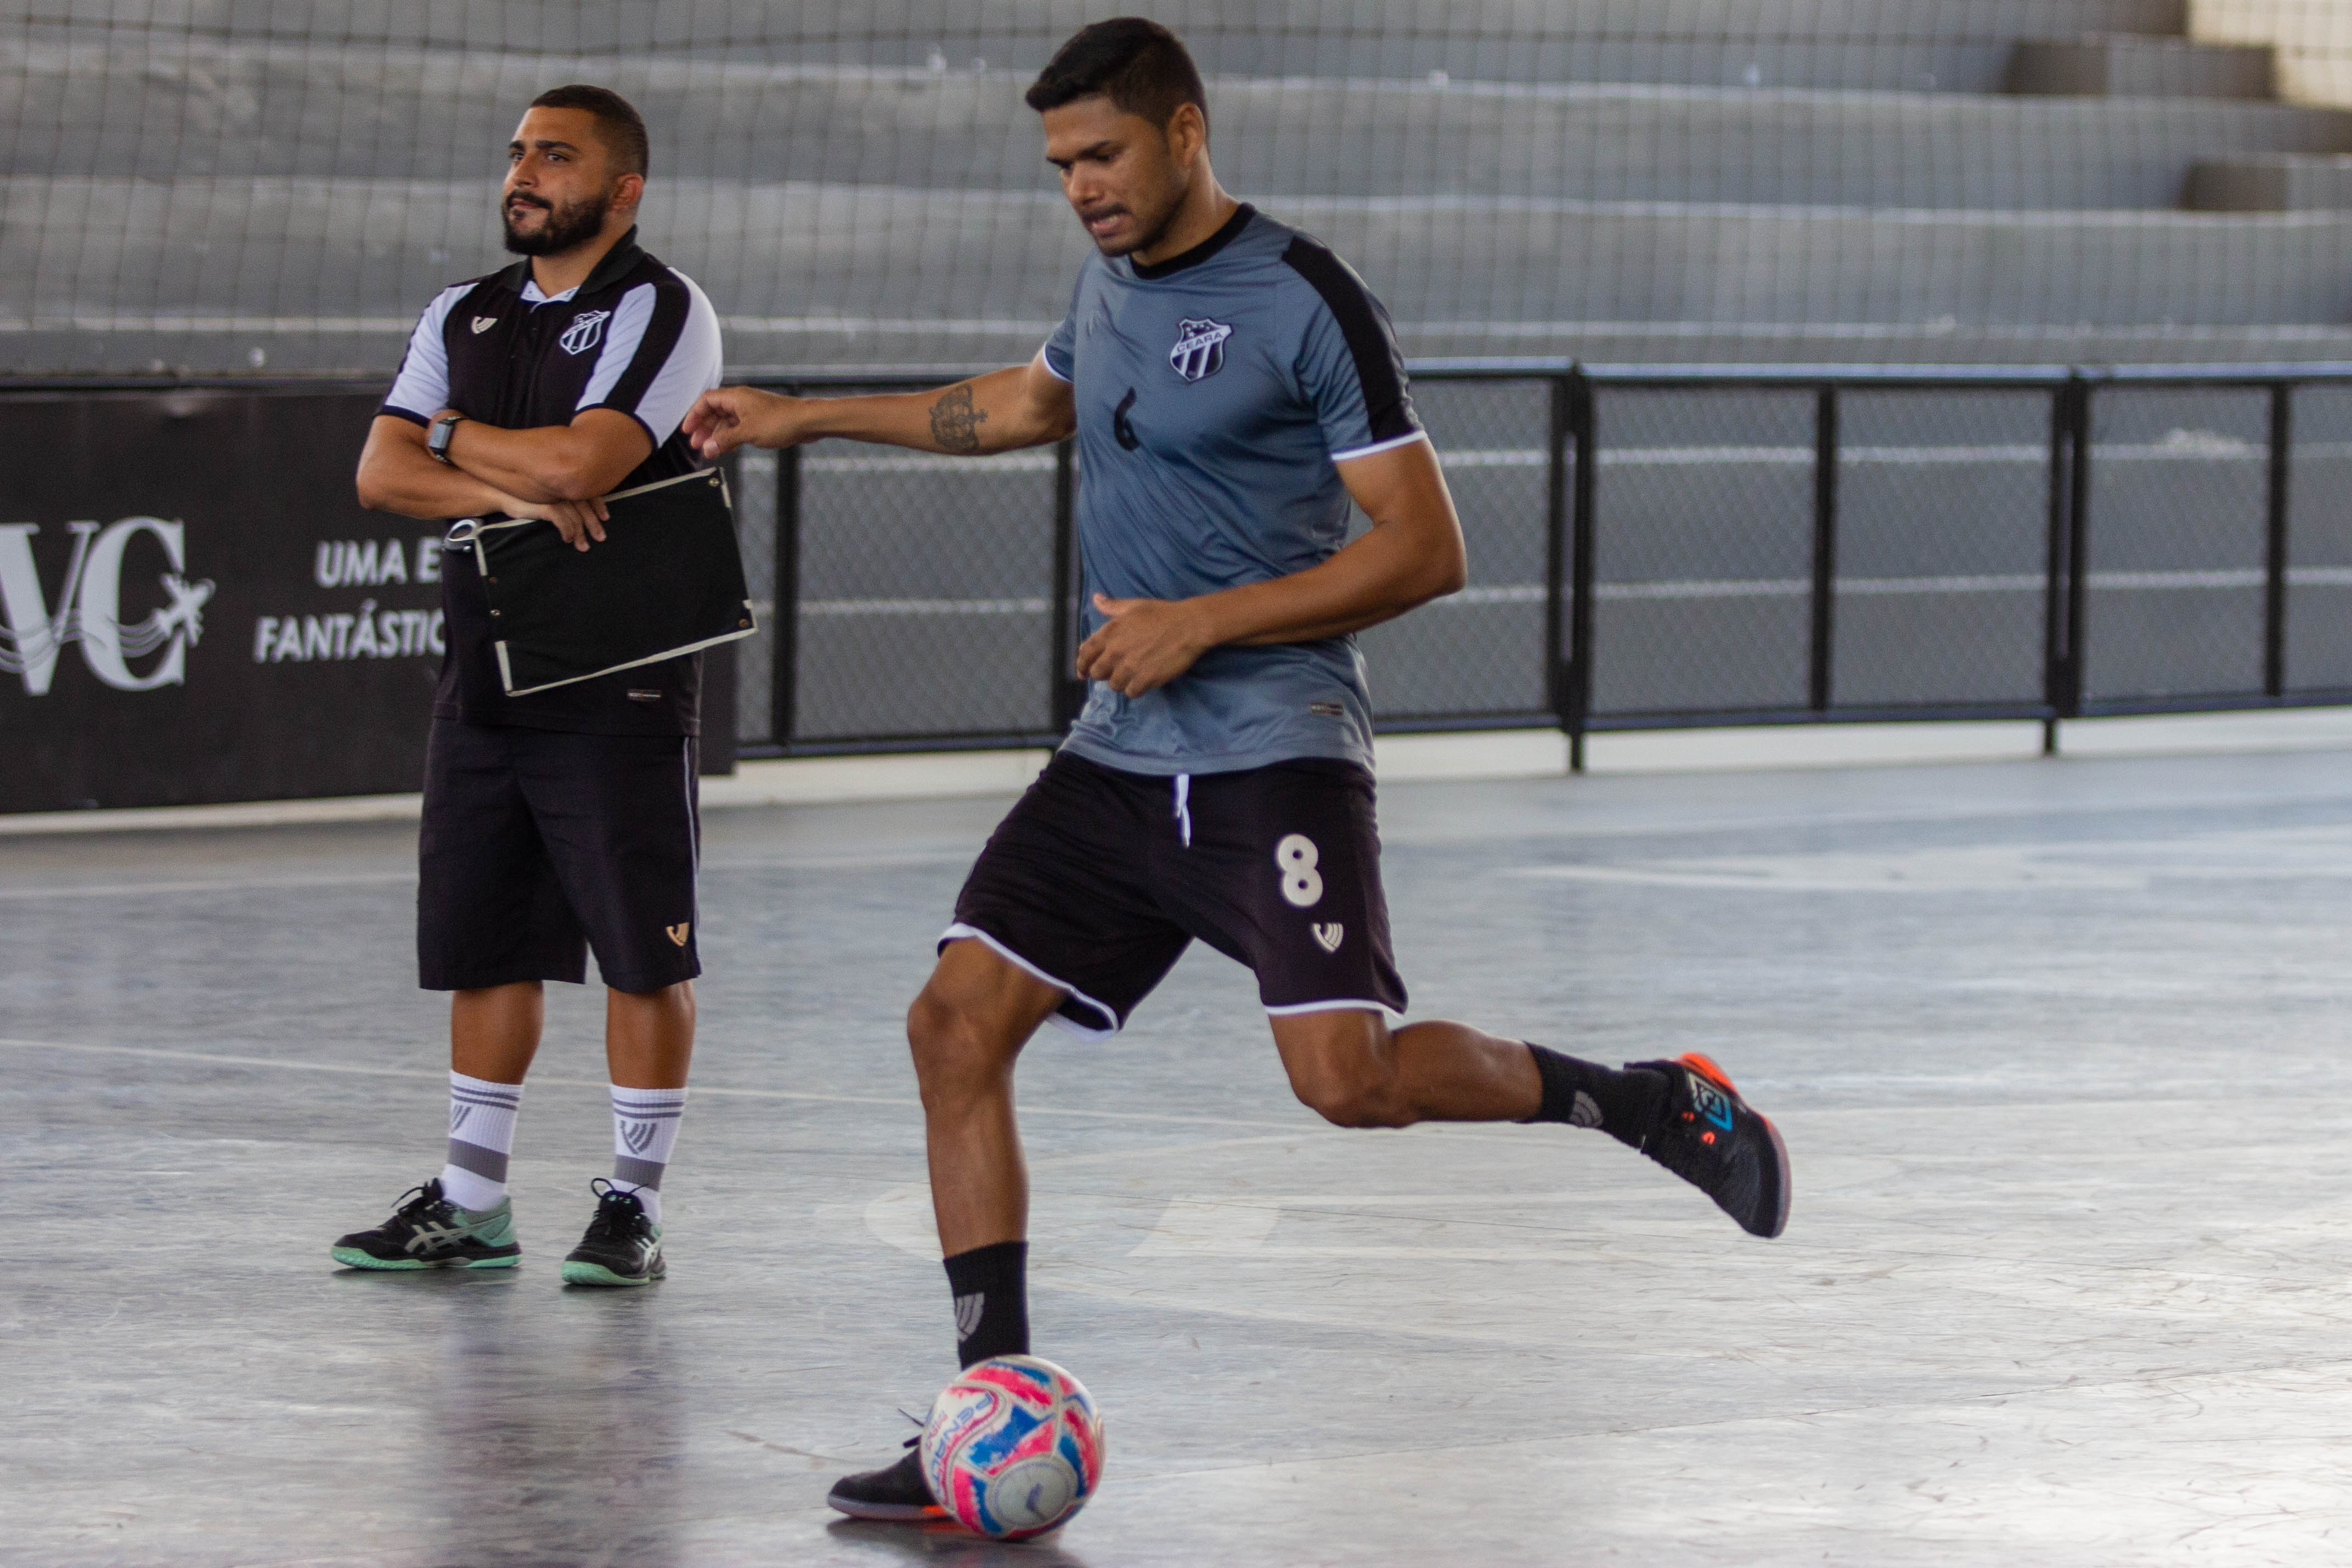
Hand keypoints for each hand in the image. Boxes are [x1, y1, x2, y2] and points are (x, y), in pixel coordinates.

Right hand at [500, 492, 608, 551]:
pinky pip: (562, 521)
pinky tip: (567, 540)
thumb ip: (562, 499)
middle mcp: (563, 487)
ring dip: (580, 534)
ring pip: (576, 517)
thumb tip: (578, 514)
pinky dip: (568, 532)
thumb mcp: (548, 495)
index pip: (589, 493)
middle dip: (594, 524)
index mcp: (566, 483)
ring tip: (583, 547)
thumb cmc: (525, 495)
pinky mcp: (546, 505)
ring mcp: (555, 496)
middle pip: (586, 507)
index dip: (599, 505)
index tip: (606, 518)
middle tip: (601, 538)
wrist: (502, 493)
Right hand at [684, 386, 803, 458]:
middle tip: (696, 444)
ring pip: (727, 421)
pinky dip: (731, 437)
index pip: (706, 400)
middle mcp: (742, 401)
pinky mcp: (760, 420)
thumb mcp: (748, 432)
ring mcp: (751, 410)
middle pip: (715, 411)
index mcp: (736, 397)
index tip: (687, 430)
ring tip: (709, 450)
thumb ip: (725, 440)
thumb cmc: (781, 421)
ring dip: (717, 435)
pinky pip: (739, 427)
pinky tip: (726, 448)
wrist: (808, 421)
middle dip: (704, 428)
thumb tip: (707, 447)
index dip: (694, 414)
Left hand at [1073, 593, 1212, 696]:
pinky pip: (1131, 693)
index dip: (1081, 664)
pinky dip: (1134, 689)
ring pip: (1114, 685)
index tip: (1083, 670)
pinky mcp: (1145, 679)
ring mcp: (1130, 667)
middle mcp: (1116, 651)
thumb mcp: (1134, 606)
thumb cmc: (1162, 613)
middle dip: (1102, 674)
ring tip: (1130, 676)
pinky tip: (1141, 682)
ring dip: (1120, 682)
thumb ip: (1112, 606)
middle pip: (1097, 673)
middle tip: (1112, 672)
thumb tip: (1096, 599)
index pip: (1085, 653)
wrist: (1189, 626)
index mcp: (1110, 632)